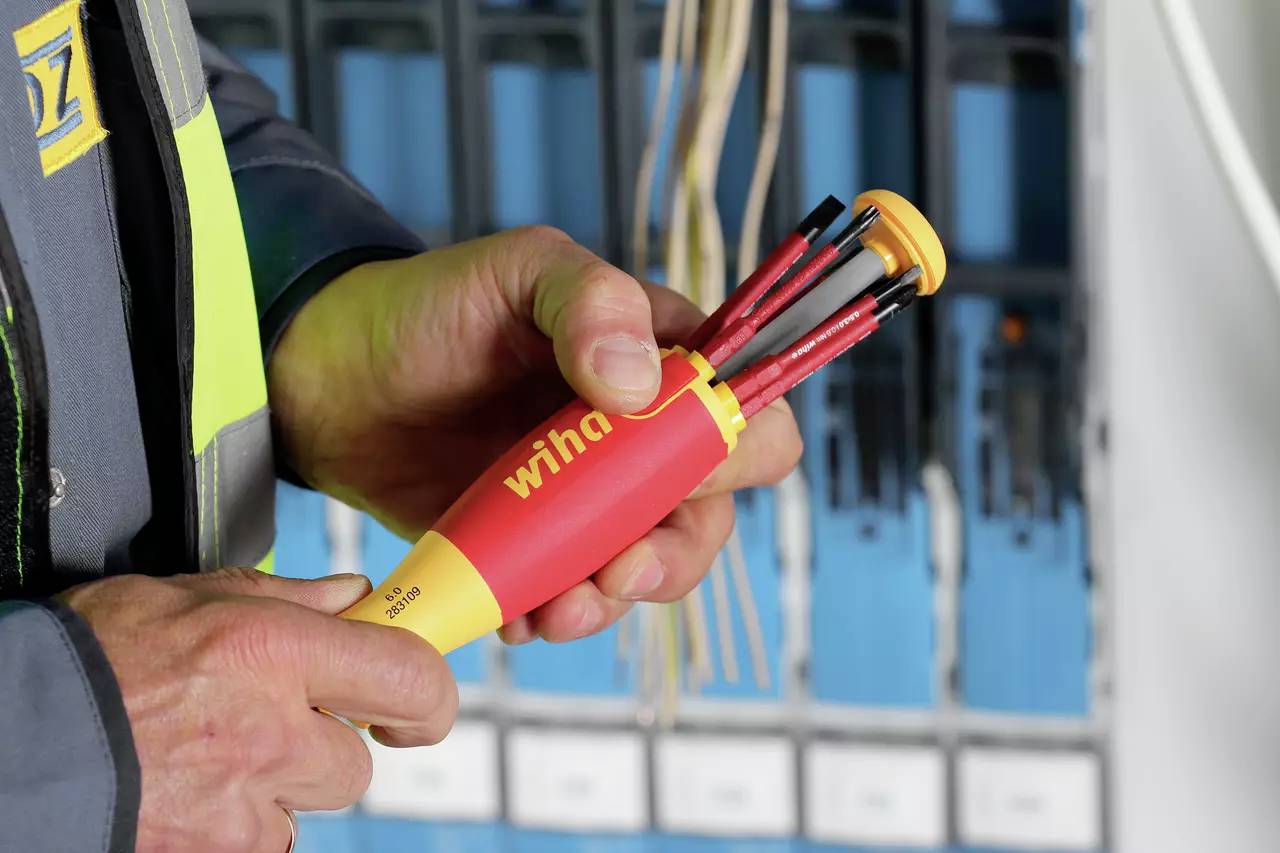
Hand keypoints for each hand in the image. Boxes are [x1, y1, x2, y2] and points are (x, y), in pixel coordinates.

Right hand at [60, 569, 458, 851]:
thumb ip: (284, 597)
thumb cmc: (87, 661)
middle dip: (324, 744)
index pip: (408, 676)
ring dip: (279, 786)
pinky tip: (191, 790)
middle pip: (355, 761)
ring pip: (308, 807)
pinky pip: (264, 841)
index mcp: (272, 650)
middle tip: (270, 722)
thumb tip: (352, 595)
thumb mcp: (186, 596)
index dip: (428, 695)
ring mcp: (245, 806)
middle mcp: (271, 731)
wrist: (12, 744)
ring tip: (211, 755)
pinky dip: (240, 823)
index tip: (418, 701)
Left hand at [269, 227, 802, 642]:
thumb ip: (589, 302)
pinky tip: (518, 612)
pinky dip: (555, 612)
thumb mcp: (515, 272)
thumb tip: (639, 384)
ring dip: (613, 598)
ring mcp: (587, 495)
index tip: (675, 474)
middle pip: (709, 510)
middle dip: (676, 550)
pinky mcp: (538, 542)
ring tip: (556, 608)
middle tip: (619, 566)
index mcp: (657, 359)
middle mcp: (636, 435)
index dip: (732, 452)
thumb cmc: (428, 307)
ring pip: (647, 566)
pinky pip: (574, 594)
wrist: (332, 380)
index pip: (744, 410)